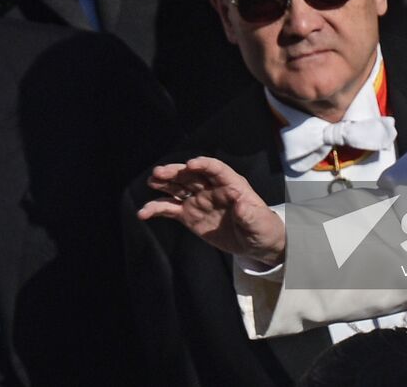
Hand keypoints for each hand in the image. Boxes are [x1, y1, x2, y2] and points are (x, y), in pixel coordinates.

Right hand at [138, 157, 287, 266]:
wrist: (255, 242)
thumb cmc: (262, 227)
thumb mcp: (260, 222)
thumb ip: (250, 213)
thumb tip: (241, 204)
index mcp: (231, 184)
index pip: (216, 169)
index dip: (203, 165)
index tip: (190, 164)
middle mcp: (211, 188)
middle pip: (192, 175)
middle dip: (176, 172)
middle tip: (160, 172)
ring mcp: (198, 200)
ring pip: (178, 187)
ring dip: (164, 183)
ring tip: (151, 181)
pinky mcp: (189, 215)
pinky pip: (170, 209)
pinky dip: (157, 209)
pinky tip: (143, 212)